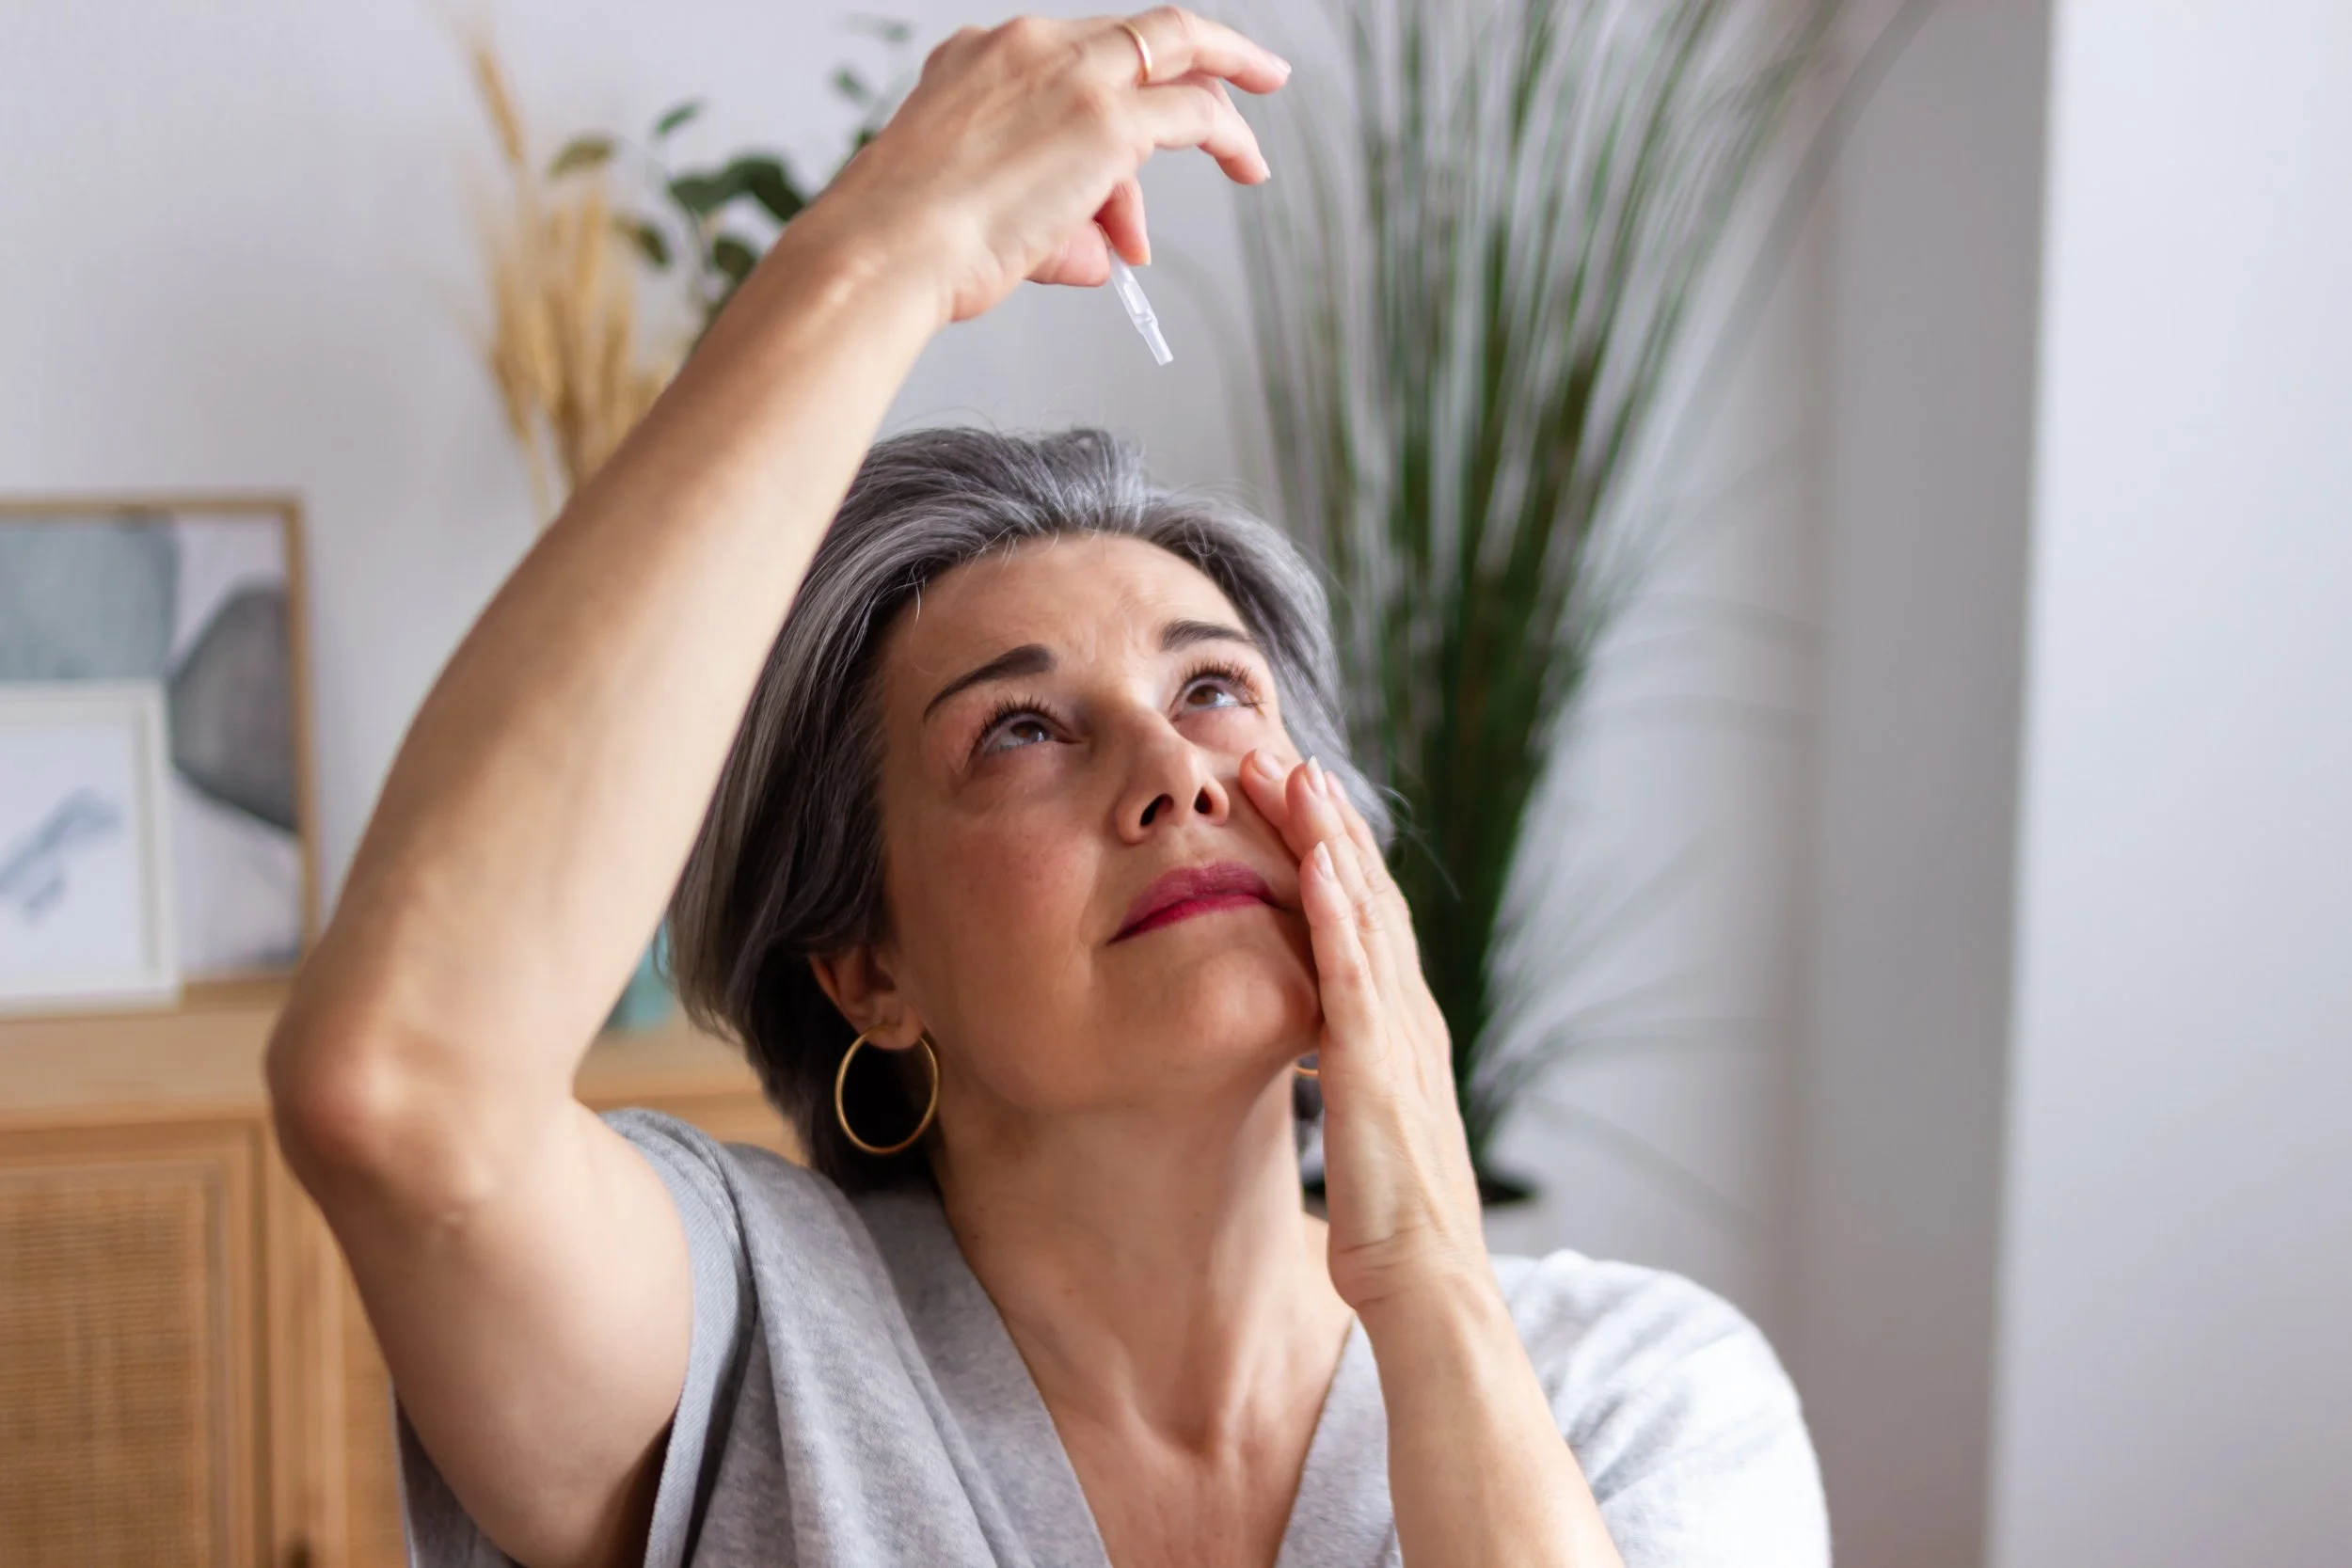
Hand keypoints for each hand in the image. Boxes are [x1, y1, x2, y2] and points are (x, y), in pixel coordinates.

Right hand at [806, 9, 1289, 325]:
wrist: (884, 247)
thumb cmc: (908, 243)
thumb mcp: (976, 208)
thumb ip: (1050, 215)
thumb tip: (1109, 251)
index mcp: (979, 57)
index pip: (1074, 59)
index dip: (1118, 99)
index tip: (1145, 114)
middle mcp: (1028, 46)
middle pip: (1136, 34)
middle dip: (1202, 51)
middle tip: (1252, 72)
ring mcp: (1072, 75)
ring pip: (1177, 54)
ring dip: (1221, 109)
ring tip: (1249, 162)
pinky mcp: (1109, 119)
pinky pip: (1195, 113)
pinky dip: (1230, 138)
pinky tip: (1249, 165)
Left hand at [1238, 748, 1489, 1314]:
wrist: (1430, 1291)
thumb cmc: (1393, 1228)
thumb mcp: (1363, 1128)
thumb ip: (1346, 1077)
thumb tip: (1311, 1049)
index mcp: (1402, 1031)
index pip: (1367, 919)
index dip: (1332, 851)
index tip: (1292, 794)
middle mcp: (1408, 1018)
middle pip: (1367, 895)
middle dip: (1324, 820)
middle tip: (1283, 749)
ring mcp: (1398, 1038)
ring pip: (1364, 914)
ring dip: (1328, 839)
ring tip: (1292, 770)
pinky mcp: (1377, 1068)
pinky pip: (1354, 975)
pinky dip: (1338, 911)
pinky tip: (1316, 860)